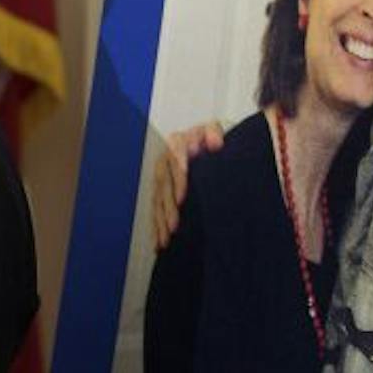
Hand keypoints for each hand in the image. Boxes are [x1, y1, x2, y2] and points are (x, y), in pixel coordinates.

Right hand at [151, 122, 224, 249]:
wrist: (210, 143)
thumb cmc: (213, 138)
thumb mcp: (216, 131)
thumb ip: (214, 133)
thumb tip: (215, 143)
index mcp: (178, 142)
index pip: (174, 158)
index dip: (177, 178)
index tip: (182, 197)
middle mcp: (165, 159)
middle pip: (163, 184)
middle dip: (168, 207)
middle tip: (174, 225)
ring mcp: (161, 175)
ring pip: (158, 198)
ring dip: (160, 220)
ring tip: (166, 238)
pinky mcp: (161, 189)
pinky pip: (156, 208)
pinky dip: (157, 225)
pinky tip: (159, 241)